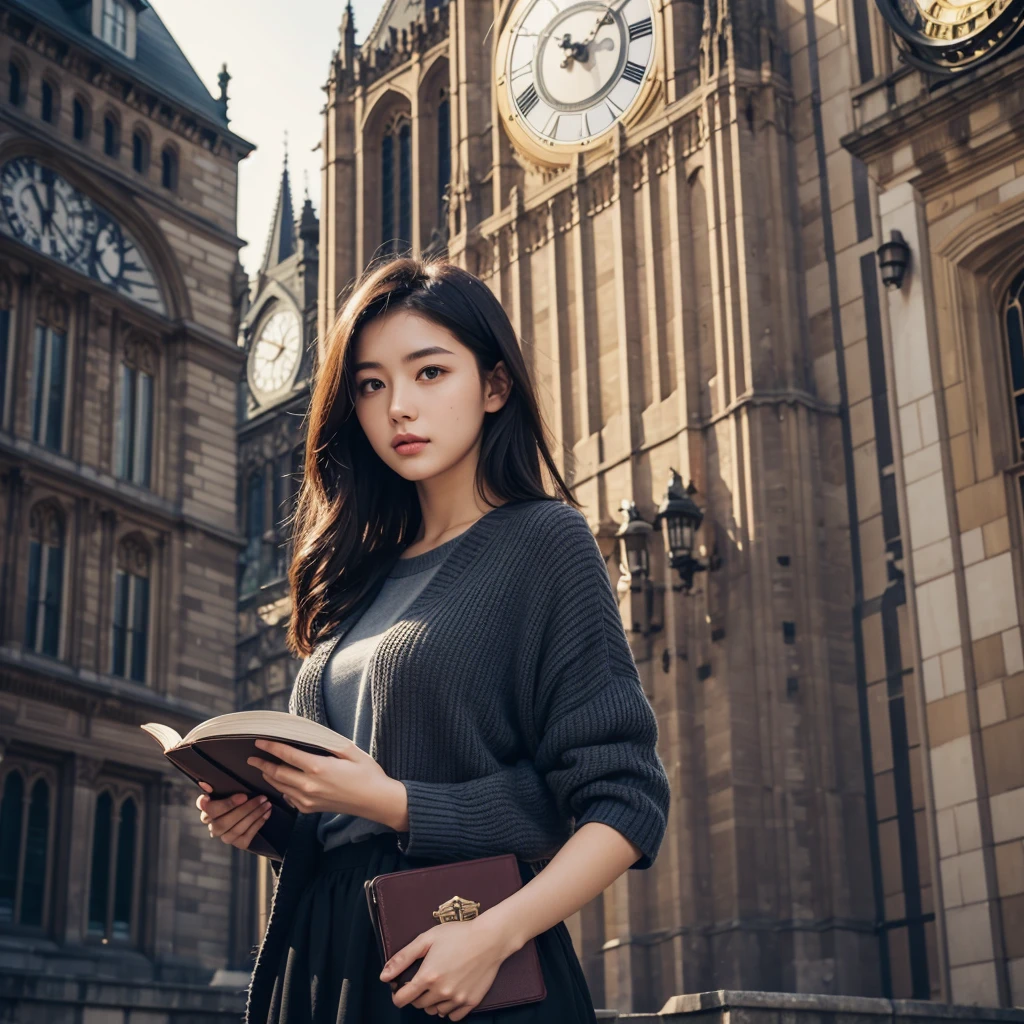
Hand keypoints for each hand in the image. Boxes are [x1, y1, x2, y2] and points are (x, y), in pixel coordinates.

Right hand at [195, 781, 270, 850]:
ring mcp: (225, 837)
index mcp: (208, 811)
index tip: (208, 797)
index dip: (204, 804)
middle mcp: (213, 826)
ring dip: (254, 815)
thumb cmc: (240, 797)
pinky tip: (267, 813)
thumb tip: (206, 785)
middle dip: (243, 810)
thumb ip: (218, 787)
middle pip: (222, 823)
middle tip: (260, 797)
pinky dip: (258, 824)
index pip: (204, 808)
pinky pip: (246, 837)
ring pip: (235, 830)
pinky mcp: (239, 843)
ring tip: (267, 804)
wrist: (253, 813)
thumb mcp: (231, 789)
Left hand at [246, 738, 401, 825]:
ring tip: (262, 769)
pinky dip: (281, 790)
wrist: (376, 801)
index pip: (287, 755)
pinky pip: (290, 798)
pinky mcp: (311, 809)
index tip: (259, 742)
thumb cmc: (367, 773)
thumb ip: (328, 743)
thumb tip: (310, 736)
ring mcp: (309, 800)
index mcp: (319, 768)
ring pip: (280, 788)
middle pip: (277, 774)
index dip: (271, 748)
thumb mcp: (351, 751)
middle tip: (251, 758)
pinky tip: (281, 784)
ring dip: (269, 777)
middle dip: (262, 764)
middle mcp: (310, 785)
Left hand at [381, 916, 515, 1019]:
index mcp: (428, 977)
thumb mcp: (427, 939)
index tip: (399, 989)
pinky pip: (452, 1016)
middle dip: (415, 995)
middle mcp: (441, 992)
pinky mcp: (471, 1002)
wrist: (490, 938)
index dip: (397, 995)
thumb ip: (403, 958)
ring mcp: (457, 999)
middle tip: (423, 979)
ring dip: (431, 1002)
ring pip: (435, 1011)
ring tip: (437, 984)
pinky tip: (450, 993)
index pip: (402, 999)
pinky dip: (447, 1008)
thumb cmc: (458, 934)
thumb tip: (383, 976)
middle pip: (418, 1005)